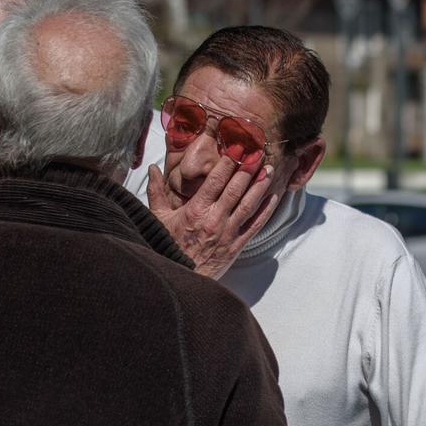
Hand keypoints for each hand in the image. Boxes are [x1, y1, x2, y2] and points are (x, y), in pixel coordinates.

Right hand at [147, 160, 280, 279]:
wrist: (177, 276)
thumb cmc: (166, 246)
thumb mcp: (157, 218)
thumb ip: (155, 191)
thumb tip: (152, 168)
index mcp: (196, 210)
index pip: (215, 181)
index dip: (228, 163)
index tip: (237, 148)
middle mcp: (214, 219)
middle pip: (235, 189)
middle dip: (248, 169)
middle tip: (258, 153)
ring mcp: (227, 233)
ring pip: (248, 205)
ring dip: (260, 186)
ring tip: (269, 170)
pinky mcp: (236, 246)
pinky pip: (255, 226)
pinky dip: (266, 211)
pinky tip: (274, 197)